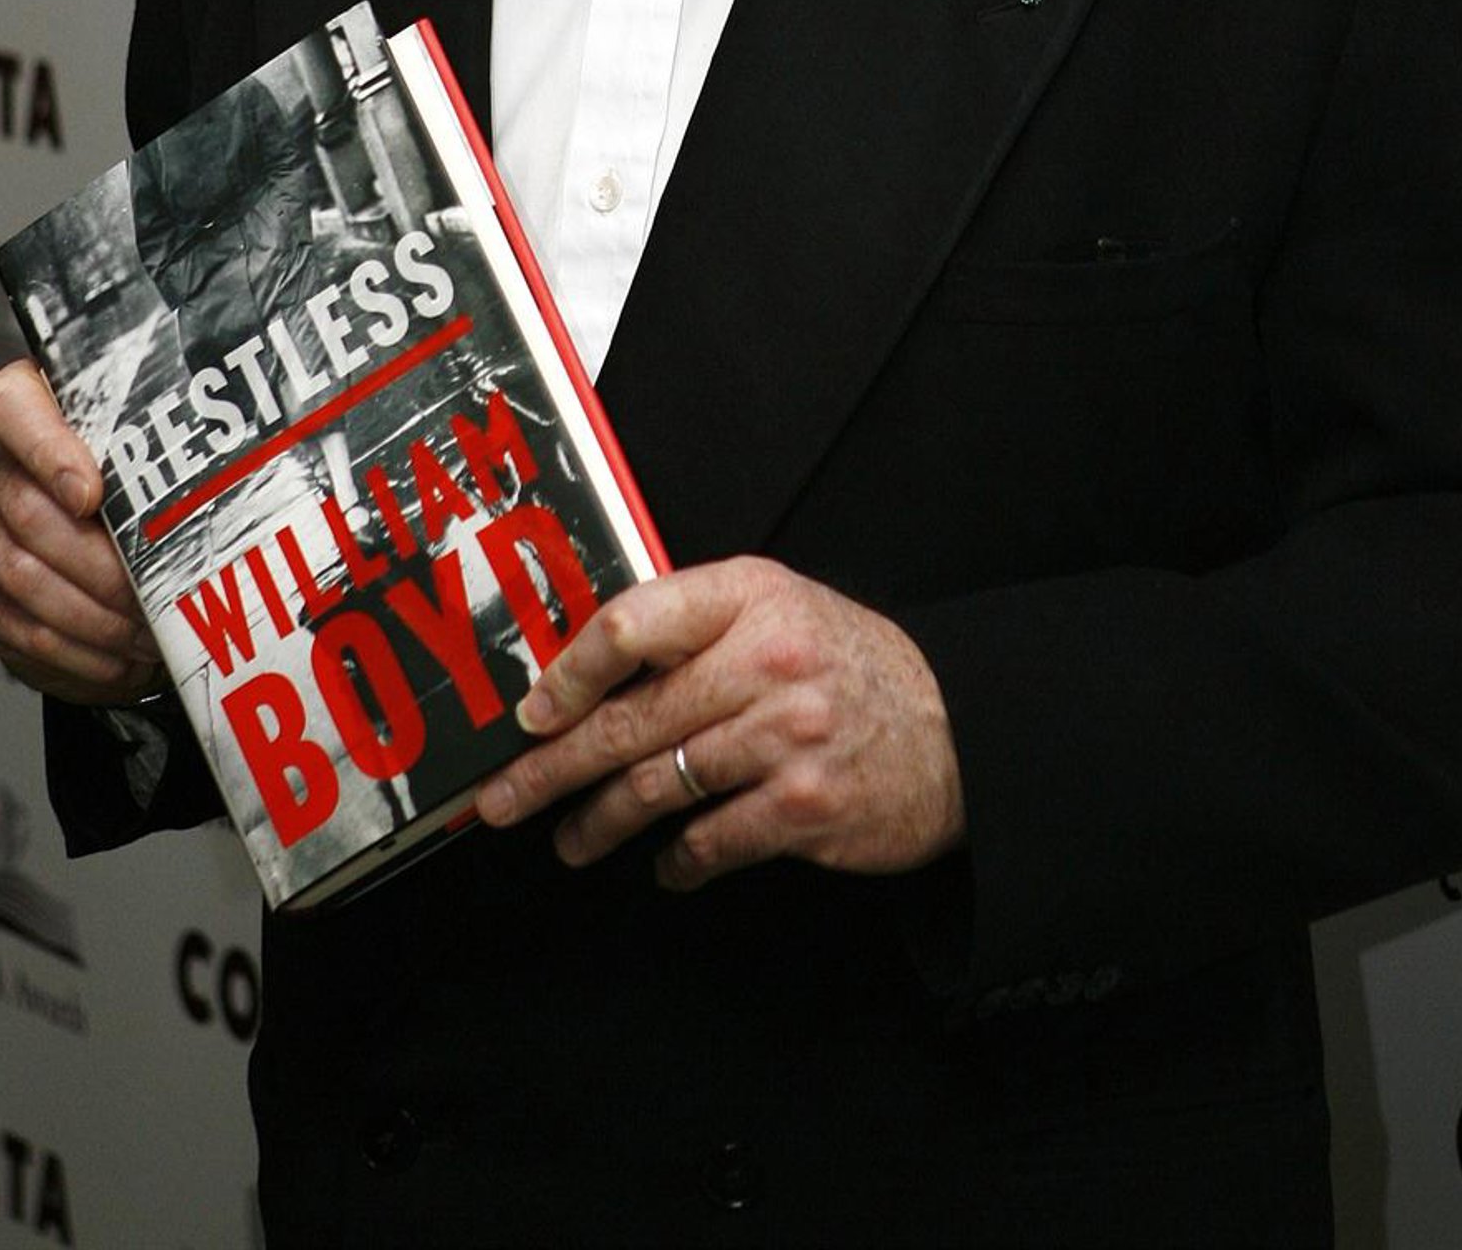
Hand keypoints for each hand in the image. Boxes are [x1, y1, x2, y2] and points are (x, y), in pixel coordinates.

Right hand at [0, 362, 161, 704]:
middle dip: (99, 565)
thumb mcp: (163, 442)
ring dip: (92, 616)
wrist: (118, 528)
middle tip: (152, 592)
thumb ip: (165, 439)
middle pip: (25, 513)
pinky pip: (13, 626)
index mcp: (29, 403)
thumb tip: (212, 456)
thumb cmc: (146, 474)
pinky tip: (116, 658)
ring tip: (145, 633)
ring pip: (19, 577)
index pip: (10, 408)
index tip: (92, 495)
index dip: (47, 452)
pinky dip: (72, 650)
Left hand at [471, 555, 964, 890]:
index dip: (569, 672)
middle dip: (553, 767)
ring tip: (573, 839)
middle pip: (629, 719)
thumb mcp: (779, 610)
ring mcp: (786, 736)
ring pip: (658, 786)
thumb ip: (696, 626)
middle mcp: (766, 660)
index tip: (532, 712)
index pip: (633, 623)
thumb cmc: (850, 665)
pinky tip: (666, 864)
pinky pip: (711, 841)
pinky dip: (678, 860)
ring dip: (601, 822)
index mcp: (750, 597)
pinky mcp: (803, 806)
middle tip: (503, 800)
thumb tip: (589, 669)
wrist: (957, 727)